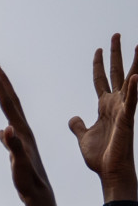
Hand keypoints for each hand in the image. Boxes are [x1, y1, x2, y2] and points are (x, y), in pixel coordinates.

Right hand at [0, 64, 58, 205]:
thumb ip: (13, 146)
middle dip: (3, 85)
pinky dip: (5, 127)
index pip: (10, 104)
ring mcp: (22, 141)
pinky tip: (2, 130)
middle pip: (13, 104)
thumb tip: (4, 130)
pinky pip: (11, 133)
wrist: (40, 194)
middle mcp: (24, 132)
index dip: (1, 87)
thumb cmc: (29, 180)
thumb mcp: (20, 163)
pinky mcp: (20, 151)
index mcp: (23, 132)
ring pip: (12, 115)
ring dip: (4, 100)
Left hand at [69, 33, 137, 202]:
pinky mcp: (127, 119)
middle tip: (116, 35)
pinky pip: (132, 101)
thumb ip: (78, 125)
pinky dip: (133, 89)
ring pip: (128, 82)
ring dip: (134, 64)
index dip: (99, 65)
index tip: (98, 49)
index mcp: (104, 107)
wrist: (109, 171)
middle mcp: (115, 104)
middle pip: (115, 74)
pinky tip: (136, 76)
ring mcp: (123, 110)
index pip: (100, 80)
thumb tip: (73, 118)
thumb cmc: (99, 156)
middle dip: (116, 54)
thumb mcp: (83, 136)